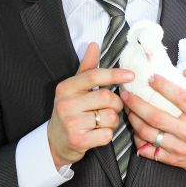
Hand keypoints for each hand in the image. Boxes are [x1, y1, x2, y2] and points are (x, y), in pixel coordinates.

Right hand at [48, 42, 133, 168]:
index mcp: (66, 88)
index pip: (93, 76)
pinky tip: (98, 134)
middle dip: (116, 104)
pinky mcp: (78, 140)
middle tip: (111, 108)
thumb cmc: (70, 111)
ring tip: (103, 122)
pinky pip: (106, 135)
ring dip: (113, 121)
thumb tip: (94, 45)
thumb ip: (86, 68)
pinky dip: (107, 135)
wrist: (54, 141)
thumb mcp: (74, 88)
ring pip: (109, 117)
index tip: (131, 75)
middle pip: (107, 97)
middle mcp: (66, 104)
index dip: (114, 74)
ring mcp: (71, 123)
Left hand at [121, 70, 185, 178]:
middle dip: (138, 104)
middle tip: (127, 94)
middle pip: (158, 118)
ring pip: (150, 134)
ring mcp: (181, 148)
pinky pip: (150, 151)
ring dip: (134, 120)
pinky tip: (135, 129)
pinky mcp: (174, 159)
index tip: (151, 77)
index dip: (164, 86)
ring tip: (127, 109)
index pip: (181, 98)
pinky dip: (139, 141)